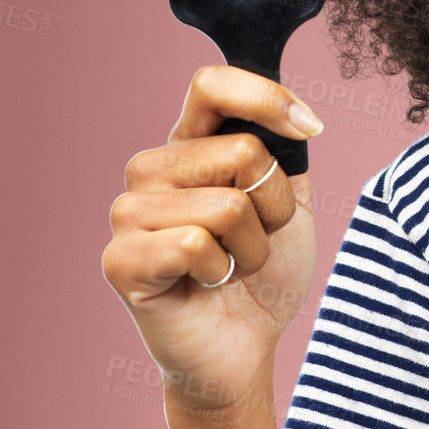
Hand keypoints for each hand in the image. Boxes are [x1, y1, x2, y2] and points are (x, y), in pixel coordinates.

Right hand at [101, 65, 323, 417]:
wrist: (247, 345)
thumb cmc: (266, 270)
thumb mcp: (289, 197)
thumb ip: (282, 148)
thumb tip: (290, 115)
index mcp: (189, 144)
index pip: (212, 84)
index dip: (267, 97)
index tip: (310, 127)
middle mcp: (150, 169)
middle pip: (241, 151)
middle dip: (276, 205)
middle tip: (255, 239)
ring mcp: (127, 213)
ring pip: (227, 203)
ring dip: (253, 245)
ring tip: (232, 265)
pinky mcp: (119, 260)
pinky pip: (196, 243)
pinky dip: (222, 270)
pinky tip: (207, 284)